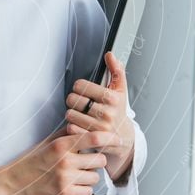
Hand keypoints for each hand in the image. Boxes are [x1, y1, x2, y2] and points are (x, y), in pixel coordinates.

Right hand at [2, 129, 109, 194]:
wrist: (12, 184)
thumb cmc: (29, 162)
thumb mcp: (46, 143)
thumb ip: (66, 135)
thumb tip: (84, 126)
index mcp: (61, 145)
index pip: (93, 138)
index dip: (109, 138)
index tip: (118, 139)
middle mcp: (65, 161)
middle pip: (99, 160)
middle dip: (96, 161)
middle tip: (86, 162)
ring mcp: (65, 178)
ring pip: (95, 177)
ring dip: (89, 177)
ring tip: (76, 175)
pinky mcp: (64, 194)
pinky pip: (88, 192)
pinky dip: (83, 189)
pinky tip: (73, 185)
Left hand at [64, 51, 134, 181]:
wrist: (124, 139)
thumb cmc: (119, 112)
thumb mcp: (121, 91)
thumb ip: (116, 71)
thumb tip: (110, 55)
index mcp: (112, 98)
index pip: (81, 86)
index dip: (78, 86)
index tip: (81, 90)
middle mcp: (107, 113)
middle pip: (72, 99)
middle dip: (72, 99)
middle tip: (77, 102)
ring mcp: (99, 128)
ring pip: (70, 114)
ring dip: (71, 113)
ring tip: (78, 113)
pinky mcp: (91, 140)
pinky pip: (70, 128)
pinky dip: (71, 125)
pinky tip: (78, 124)